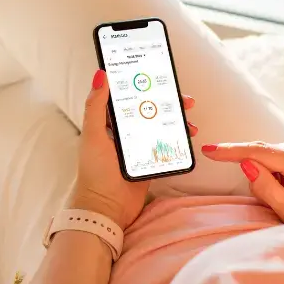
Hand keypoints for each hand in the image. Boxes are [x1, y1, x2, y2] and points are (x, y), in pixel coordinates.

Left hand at [70, 70, 196, 229]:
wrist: (106, 209)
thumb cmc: (95, 172)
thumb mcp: (93, 135)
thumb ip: (95, 106)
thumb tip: (101, 74)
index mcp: (108, 123)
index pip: (127, 98)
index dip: (143, 85)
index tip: (159, 77)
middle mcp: (124, 133)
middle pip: (149, 110)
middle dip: (168, 103)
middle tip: (185, 100)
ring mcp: (138, 147)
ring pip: (161, 126)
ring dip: (177, 121)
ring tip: (190, 120)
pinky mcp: (149, 162)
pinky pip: (166, 146)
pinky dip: (178, 140)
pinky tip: (188, 136)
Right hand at [201, 137, 283, 222]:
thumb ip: (266, 187)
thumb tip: (246, 164)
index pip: (260, 152)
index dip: (232, 151)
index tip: (210, 150)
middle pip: (262, 154)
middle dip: (258, 172)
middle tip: (275, 195)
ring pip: (268, 154)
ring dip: (268, 170)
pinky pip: (277, 152)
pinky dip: (276, 167)